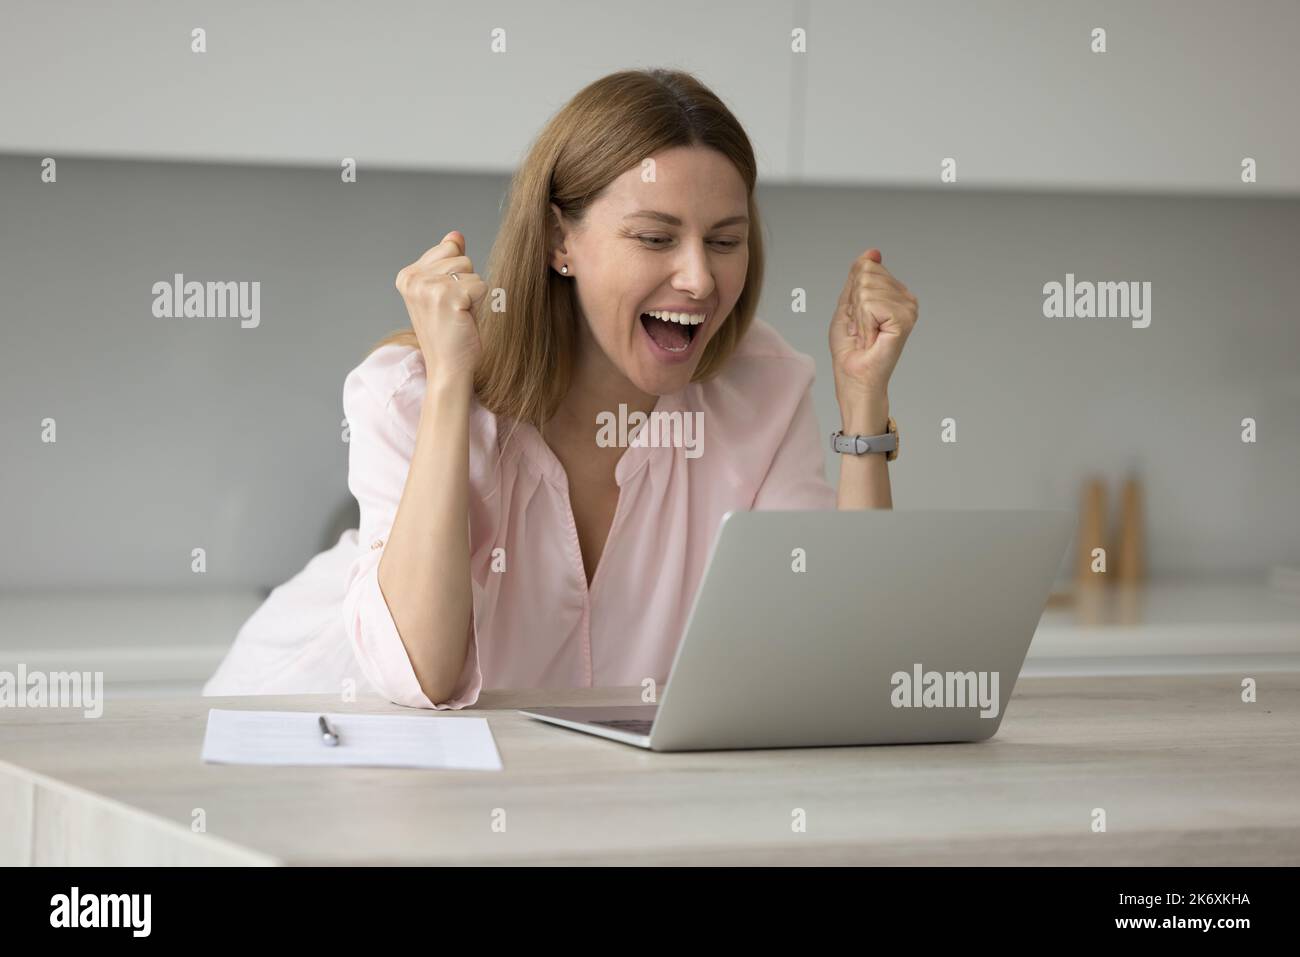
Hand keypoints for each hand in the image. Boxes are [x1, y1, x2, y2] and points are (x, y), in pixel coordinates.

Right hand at [394, 230, 488, 382]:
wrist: (449, 367)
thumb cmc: (449, 332)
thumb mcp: (444, 291)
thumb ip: (447, 261)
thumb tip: (455, 235)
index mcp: (407, 276)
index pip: (447, 248)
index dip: (455, 276)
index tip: (445, 301)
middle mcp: (413, 279)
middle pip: (460, 257)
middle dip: (465, 283)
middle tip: (454, 310)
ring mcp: (428, 287)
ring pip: (470, 270)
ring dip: (472, 293)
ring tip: (458, 315)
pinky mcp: (447, 297)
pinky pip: (480, 285)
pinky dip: (479, 303)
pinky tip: (464, 319)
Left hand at [829, 248, 917, 412]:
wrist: (854, 377)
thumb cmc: (851, 349)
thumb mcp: (848, 305)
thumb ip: (858, 277)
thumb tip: (872, 252)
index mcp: (895, 293)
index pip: (866, 267)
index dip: (852, 295)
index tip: (858, 319)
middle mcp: (906, 298)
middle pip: (866, 274)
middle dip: (854, 304)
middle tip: (861, 328)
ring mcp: (908, 308)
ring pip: (866, 289)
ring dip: (858, 317)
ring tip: (866, 335)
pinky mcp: (904, 319)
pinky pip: (870, 304)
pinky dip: (863, 324)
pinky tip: (871, 339)